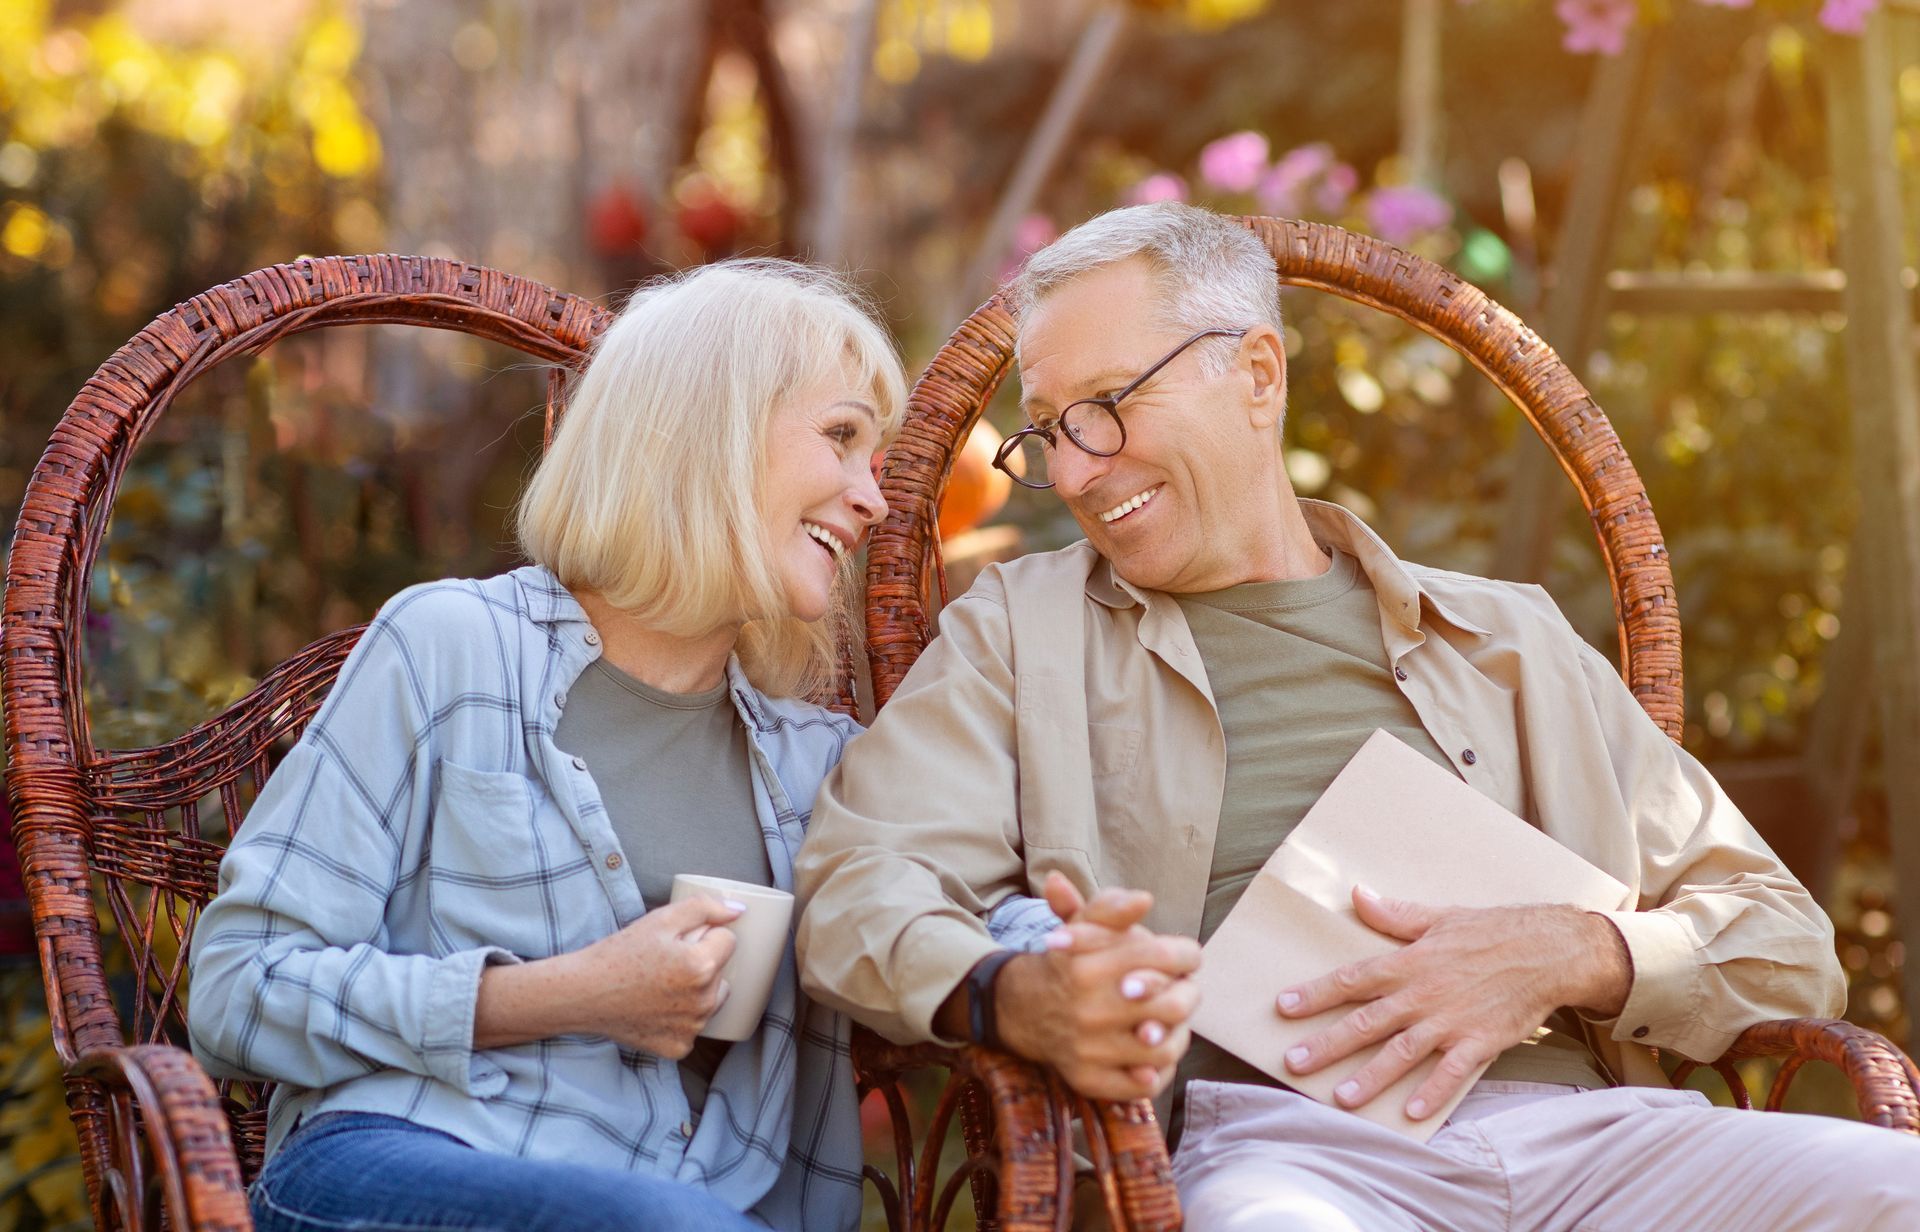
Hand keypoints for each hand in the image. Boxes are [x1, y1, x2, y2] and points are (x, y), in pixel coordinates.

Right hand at [570, 895, 742, 1057]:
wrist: (583, 994)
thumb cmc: (619, 954)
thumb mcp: (660, 919)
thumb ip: (704, 908)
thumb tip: (738, 911)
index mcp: (702, 967)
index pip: (728, 940)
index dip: (703, 936)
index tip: (678, 942)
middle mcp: (703, 1002)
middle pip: (721, 972)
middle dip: (702, 964)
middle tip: (665, 963)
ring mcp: (692, 1029)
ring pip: (710, 1000)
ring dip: (695, 991)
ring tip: (660, 985)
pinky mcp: (678, 1048)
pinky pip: (693, 1025)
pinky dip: (680, 1017)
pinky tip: (655, 1008)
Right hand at [995, 872, 1202, 1101]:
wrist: (1023, 1008)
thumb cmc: (1070, 961)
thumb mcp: (1083, 924)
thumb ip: (1112, 907)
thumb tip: (1144, 899)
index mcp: (1090, 965)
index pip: (1166, 957)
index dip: (1187, 956)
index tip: (1185, 958)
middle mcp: (1088, 1008)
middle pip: (1174, 1005)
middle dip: (1188, 995)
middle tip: (1183, 991)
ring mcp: (1088, 1049)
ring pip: (1165, 1049)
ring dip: (1177, 1034)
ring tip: (1169, 1022)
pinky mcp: (1088, 1079)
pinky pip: (1143, 1085)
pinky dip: (1155, 1071)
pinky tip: (1151, 1053)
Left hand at [1275, 886, 1628, 1120]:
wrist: (1549, 950)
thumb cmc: (1491, 931)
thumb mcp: (1439, 916)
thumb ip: (1394, 914)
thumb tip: (1357, 894)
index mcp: (1409, 963)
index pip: (1353, 979)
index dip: (1316, 993)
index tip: (1283, 1006)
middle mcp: (1424, 994)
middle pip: (1367, 1022)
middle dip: (1328, 1043)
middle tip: (1293, 1062)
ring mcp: (1451, 1021)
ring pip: (1402, 1053)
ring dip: (1371, 1077)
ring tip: (1340, 1098)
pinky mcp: (1480, 1042)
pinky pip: (1452, 1072)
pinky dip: (1433, 1092)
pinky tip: (1412, 1113)